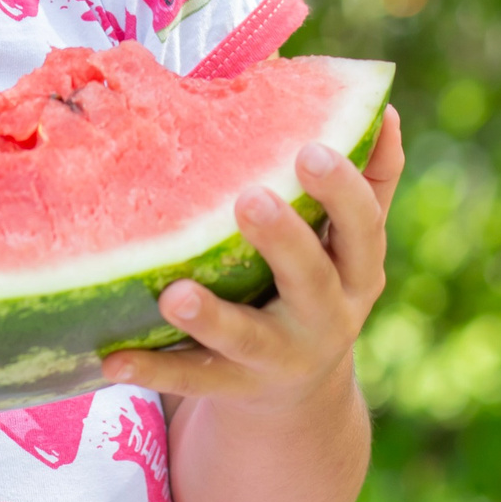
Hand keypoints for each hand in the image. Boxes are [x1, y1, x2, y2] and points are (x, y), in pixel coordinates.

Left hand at [103, 106, 403, 411]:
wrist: (301, 394)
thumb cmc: (318, 282)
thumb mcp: (349, 243)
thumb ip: (369, 179)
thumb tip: (387, 107)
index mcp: (356, 270)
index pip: (362, 227)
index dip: (341, 190)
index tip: (310, 149)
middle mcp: (326, 317)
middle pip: (310, 278)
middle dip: (282, 240)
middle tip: (249, 198)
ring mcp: (278, 357)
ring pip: (246, 338)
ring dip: (211, 317)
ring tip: (174, 295)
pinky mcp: (232, 387)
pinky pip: (190, 378)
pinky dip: (152, 370)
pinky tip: (112, 359)